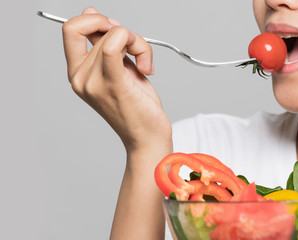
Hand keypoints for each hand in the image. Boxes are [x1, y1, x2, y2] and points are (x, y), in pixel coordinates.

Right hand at [62, 7, 171, 152]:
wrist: (147, 139)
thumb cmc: (137, 108)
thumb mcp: (119, 70)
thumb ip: (105, 44)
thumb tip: (92, 13)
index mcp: (79, 73)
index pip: (71, 29)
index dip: (95, 20)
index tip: (117, 31)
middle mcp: (81, 78)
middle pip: (101, 29)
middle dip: (127, 34)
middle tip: (139, 53)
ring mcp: (94, 83)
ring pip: (116, 35)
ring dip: (139, 44)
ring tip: (145, 66)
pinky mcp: (113, 85)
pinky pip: (113, 47)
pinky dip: (134, 44)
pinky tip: (145, 66)